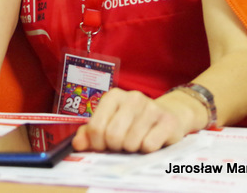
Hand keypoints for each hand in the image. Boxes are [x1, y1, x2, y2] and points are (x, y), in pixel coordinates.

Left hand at [71, 88, 187, 152]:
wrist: (167, 116)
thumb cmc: (132, 123)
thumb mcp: (109, 123)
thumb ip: (90, 133)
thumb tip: (78, 144)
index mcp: (114, 96)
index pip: (95, 127)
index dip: (97, 143)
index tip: (104, 146)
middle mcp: (133, 98)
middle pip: (112, 135)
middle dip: (115, 147)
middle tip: (121, 145)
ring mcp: (152, 108)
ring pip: (131, 142)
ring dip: (132, 149)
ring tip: (136, 142)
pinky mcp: (168, 121)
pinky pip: (149, 146)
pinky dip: (147, 150)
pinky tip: (150, 141)